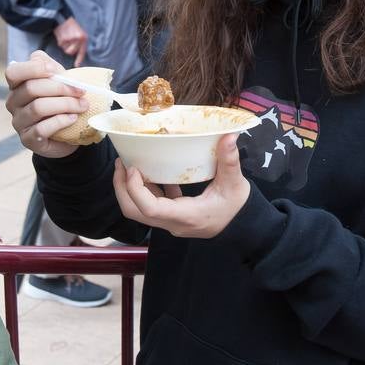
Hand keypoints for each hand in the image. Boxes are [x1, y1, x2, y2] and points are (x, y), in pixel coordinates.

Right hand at [4, 51, 88, 158]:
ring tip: (82, 106)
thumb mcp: (58, 81)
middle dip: (60, 88)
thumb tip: (46, 63)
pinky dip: (61, 121)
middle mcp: (13, 103)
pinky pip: (42, 128)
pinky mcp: (27, 139)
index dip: (32, 68)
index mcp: (17, 85)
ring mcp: (18, 122)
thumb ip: (51, 68)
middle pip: (31, 88)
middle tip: (81, 91)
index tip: (55, 71)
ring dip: (65, 104)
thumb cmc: (60, 101)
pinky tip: (73, 118)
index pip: (13, 72)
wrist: (67, 132)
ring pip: (38, 108)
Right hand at [53, 17, 87, 65]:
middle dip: (67, 49)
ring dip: (63, 45)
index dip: (79, 59)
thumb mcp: (78, 33)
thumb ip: (79, 42)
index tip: (77, 65)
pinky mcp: (64, 38)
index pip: (82, 51)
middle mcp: (78, 39)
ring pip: (65, 49)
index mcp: (84, 38)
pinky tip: (61, 34)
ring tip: (64, 36)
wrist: (63, 17)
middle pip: (71, 52)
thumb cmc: (70, 26)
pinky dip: (59, 41)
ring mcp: (71, 39)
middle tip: (67, 42)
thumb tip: (75, 53)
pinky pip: (60, 44)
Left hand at [112, 135, 250, 238]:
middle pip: (134, 212)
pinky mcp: (172, 217)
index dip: (135, 189)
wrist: (242, 227)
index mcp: (186, 216)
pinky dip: (145, 189)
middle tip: (121, 163)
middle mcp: (173, 222)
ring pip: (138, 210)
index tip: (132, 168)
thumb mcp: (235, 184)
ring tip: (128, 164)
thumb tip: (229, 136)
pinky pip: (151, 205)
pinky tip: (151, 172)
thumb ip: (229, 161)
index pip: (150, 209)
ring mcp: (170, 222)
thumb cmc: (237, 208)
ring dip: (129, 188)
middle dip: (122, 188)